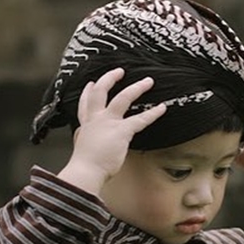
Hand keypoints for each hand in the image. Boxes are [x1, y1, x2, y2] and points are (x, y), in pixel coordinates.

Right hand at [58, 68, 166, 194]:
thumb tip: (83, 137)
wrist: (85, 171)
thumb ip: (84, 138)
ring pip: (123, 98)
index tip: (91, 84)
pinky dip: (153, 113)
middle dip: (109, 79)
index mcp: (86, 125)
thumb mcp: (81, 147)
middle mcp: (96, 120)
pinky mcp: (122, 131)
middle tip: (119, 71)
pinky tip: (162, 108)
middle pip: (100, 92)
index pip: (85, 104)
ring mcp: (108, 123)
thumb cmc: (84, 165)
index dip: (87, 92)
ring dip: (137, 88)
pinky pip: (140, 119)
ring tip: (148, 81)